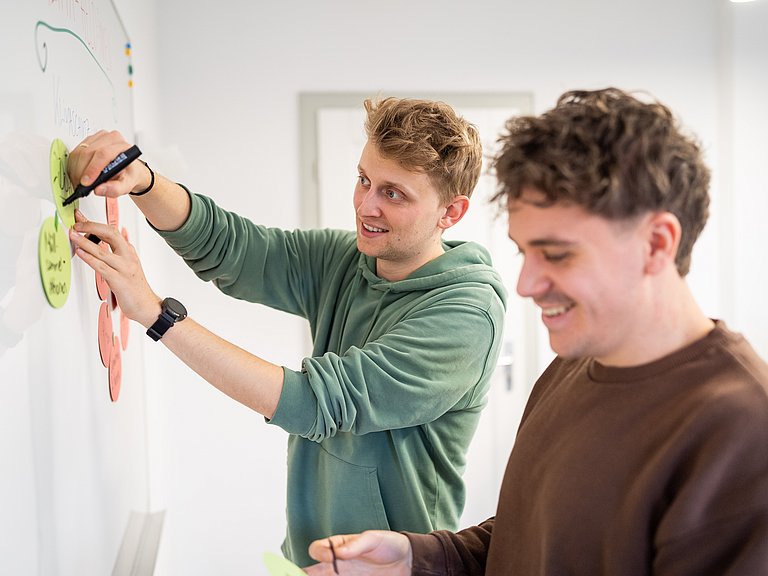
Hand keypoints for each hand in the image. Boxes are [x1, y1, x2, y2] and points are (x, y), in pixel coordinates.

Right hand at [67, 130, 151, 197]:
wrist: (128, 170)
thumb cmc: (128, 174)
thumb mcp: (126, 185)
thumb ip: (115, 189)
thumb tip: (99, 189)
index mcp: (122, 146)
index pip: (104, 154)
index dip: (92, 169)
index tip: (86, 182)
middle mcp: (110, 139)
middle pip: (88, 152)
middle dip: (81, 172)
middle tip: (80, 185)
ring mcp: (98, 138)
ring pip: (79, 152)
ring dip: (76, 169)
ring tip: (80, 182)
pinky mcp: (88, 140)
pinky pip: (75, 152)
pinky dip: (73, 165)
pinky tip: (78, 174)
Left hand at [69, 210, 160, 326]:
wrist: (147, 306)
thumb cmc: (136, 289)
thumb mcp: (129, 266)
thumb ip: (119, 253)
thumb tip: (113, 240)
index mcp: (129, 252)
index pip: (112, 231)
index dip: (94, 223)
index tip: (80, 218)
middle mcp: (128, 257)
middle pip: (110, 234)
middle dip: (91, 226)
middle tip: (76, 223)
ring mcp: (124, 268)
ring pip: (102, 250)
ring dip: (84, 241)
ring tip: (72, 235)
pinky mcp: (119, 281)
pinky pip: (101, 267)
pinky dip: (89, 258)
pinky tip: (80, 253)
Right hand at [304, 531, 411, 575]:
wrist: (406, 562)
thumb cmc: (388, 544)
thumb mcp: (374, 539)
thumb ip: (356, 544)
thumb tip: (338, 551)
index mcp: (339, 546)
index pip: (318, 549)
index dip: (319, 553)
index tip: (329, 557)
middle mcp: (337, 564)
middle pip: (314, 571)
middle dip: (305, 574)